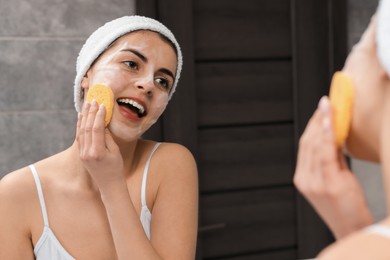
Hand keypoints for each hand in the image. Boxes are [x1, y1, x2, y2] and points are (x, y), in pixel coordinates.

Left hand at [77, 100, 124, 191]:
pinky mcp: (81, 154)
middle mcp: (87, 152)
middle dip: (90, 113)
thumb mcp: (115, 152)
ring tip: (87, 105)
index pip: (96, 129)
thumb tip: (103, 123)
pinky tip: (81, 117)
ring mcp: (82, 154)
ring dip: (84, 117)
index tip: (103, 105)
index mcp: (97, 152)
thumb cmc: (116, 168)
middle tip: (94, 101)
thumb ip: (108, 137)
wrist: (109, 184)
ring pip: (80, 131)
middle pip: (86, 128)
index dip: (99, 116)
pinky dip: (80, 125)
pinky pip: (79, 137)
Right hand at [294, 97, 372, 238]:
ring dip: (322, 122)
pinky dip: (327, 135)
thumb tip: (334, 137)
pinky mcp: (327, 185)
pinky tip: (331, 121)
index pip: (305, 146)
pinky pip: (325, 154)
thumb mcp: (335, 182)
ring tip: (329, 106)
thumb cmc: (347, 208)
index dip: (312, 125)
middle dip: (316, 120)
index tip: (320, 109)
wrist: (354, 232)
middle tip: (326, 102)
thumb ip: (331, 161)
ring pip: (315, 145)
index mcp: (303, 179)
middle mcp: (304, 180)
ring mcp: (314, 183)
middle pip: (307, 143)